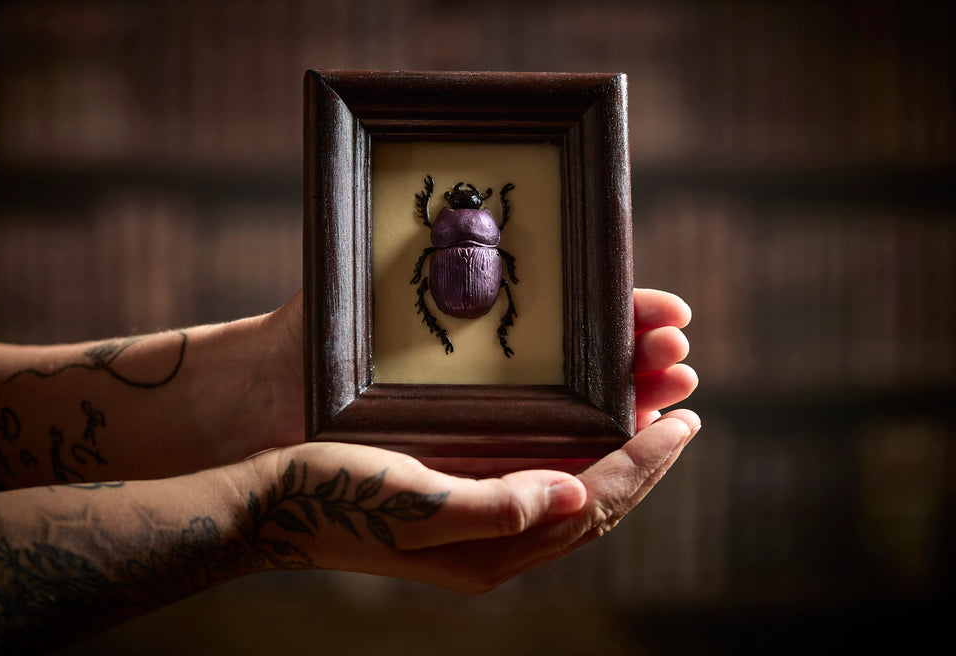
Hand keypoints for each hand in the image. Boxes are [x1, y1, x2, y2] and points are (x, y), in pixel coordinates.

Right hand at [238, 287, 697, 591]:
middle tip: (685, 406)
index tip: (685, 420)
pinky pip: (541, 480)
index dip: (645, 464)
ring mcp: (480, 524)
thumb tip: (577, 494)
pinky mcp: (461, 498)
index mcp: (494, 549)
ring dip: (619, 451)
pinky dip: (576, 451)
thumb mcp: (414, 502)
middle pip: (596, 501)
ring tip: (653, 410)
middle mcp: (498, 541)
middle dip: (647, 457)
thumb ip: (496, 507)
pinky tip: (584, 426)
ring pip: (573, 488)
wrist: (271, 505)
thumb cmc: (335, 497)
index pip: (594, 504)